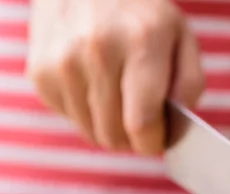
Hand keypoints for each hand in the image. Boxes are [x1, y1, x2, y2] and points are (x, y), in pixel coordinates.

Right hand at [27, 0, 204, 153]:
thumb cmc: (142, 15)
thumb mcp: (182, 37)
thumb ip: (189, 86)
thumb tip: (174, 132)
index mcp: (142, 42)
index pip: (141, 124)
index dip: (153, 143)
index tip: (158, 139)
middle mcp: (98, 50)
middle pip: (114, 135)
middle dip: (133, 140)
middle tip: (141, 123)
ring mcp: (62, 61)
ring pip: (91, 132)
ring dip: (110, 128)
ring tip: (120, 100)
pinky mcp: (40, 72)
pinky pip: (70, 118)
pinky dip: (86, 113)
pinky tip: (95, 86)